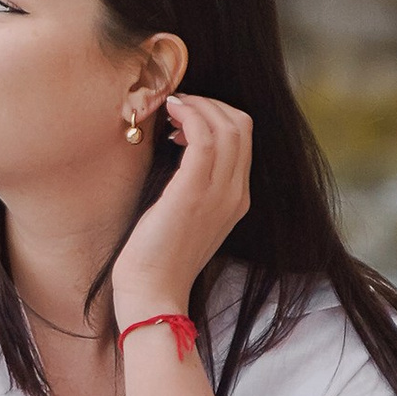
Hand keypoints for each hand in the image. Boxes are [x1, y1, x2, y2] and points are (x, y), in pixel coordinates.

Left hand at [113, 92, 252, 324]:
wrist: (153, 292)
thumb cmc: (158, 255)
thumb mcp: (186, 215)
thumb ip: (193, 185)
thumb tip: (179, 145)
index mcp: (237, 198)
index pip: (243, 138)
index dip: (215, 115)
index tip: (183, 117)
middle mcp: (235, 193)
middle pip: (241, 125)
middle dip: (209, 103)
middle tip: (177, 105)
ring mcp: (219, 193)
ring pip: (227, 126)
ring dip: (197, 105)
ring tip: (170, 107)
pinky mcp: (193, 193)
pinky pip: (204, 138)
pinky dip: (189, 115)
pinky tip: (169, 114)